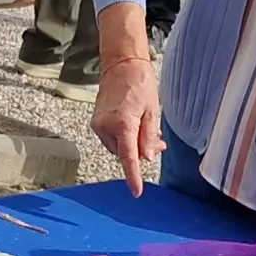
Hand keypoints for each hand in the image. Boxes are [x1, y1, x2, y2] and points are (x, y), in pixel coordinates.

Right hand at [91, 59, 160, 193]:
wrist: (121, 64)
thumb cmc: (139, 82)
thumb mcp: (152, 110)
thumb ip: (149, 137)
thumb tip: (147, 158)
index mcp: (123, 123)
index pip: (128, 157)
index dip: (133, 176)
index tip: (136, 191)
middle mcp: (106, 126)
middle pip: (125, 152)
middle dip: (141, 151)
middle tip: (158, 144)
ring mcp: (99, 124)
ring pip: (119, 147)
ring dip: (133, 144)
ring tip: (148, 132)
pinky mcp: (97, 122)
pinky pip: (113, 138)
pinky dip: (125, 137)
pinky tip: (135, 127)